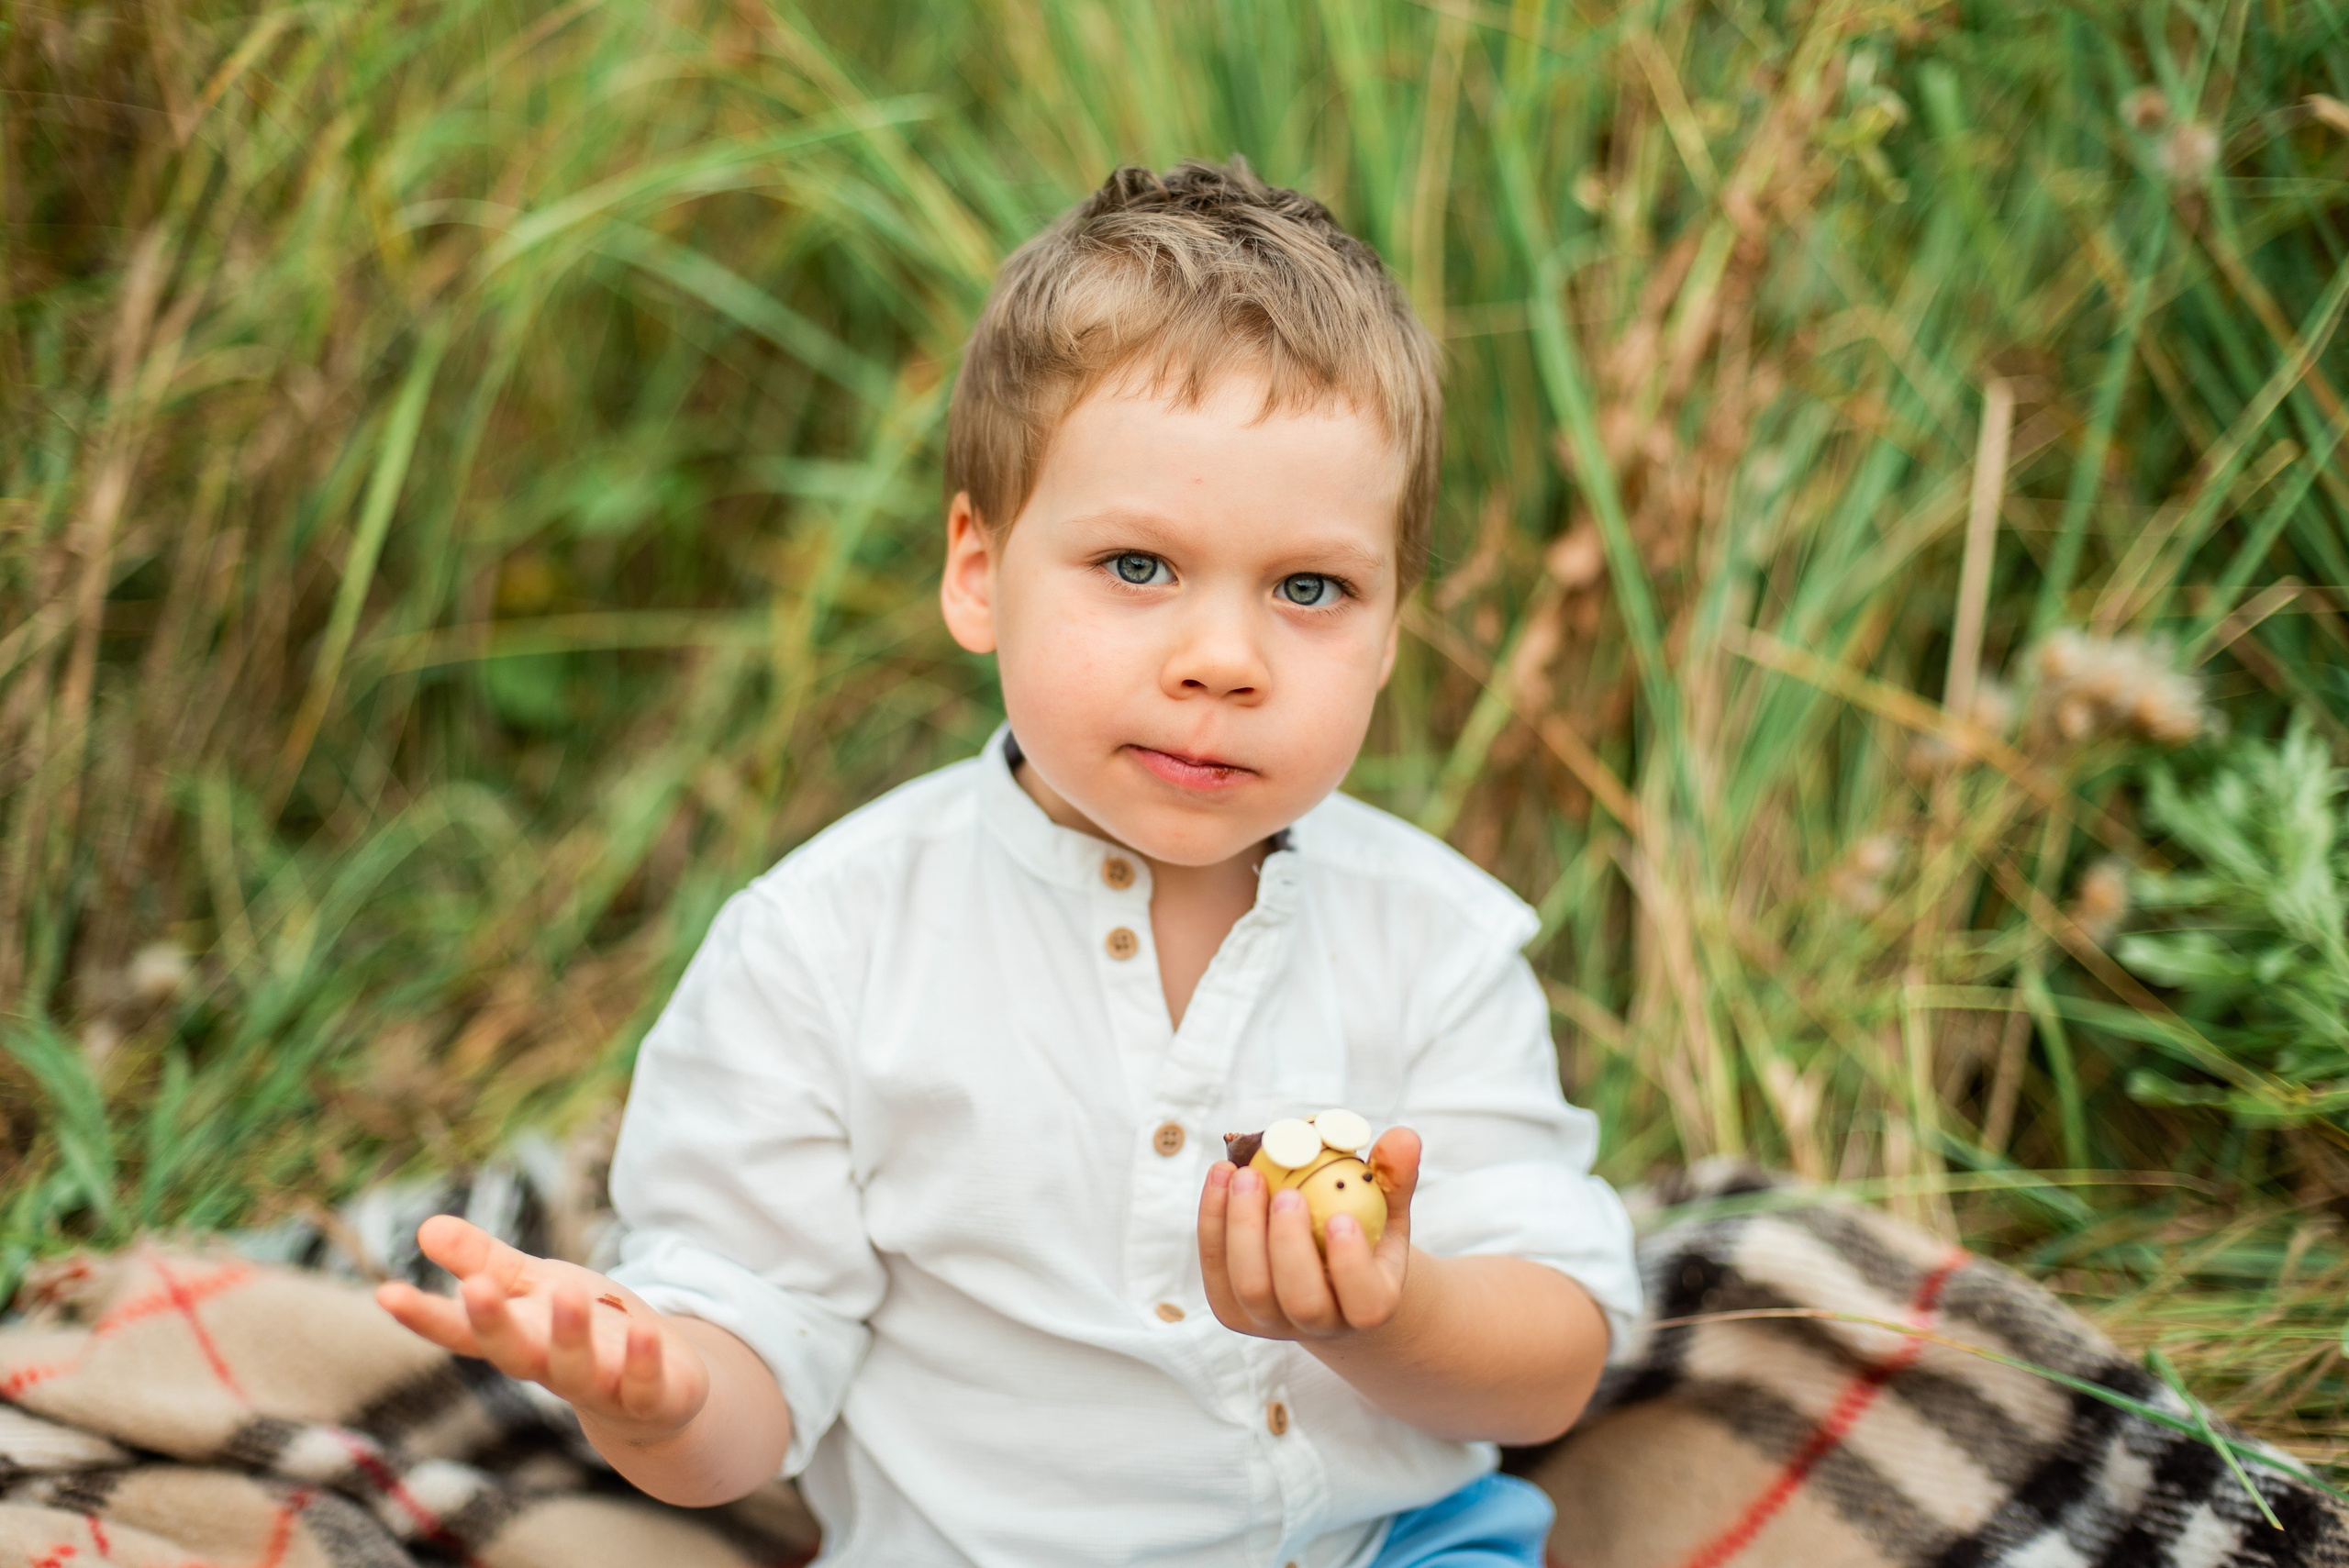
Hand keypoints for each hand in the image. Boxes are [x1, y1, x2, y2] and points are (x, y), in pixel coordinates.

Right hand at [375, 1215, 709, 1442]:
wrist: (657, 1393)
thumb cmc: (585, 1328)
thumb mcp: (536, 1287)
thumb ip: (486, 1262)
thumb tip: (426, 1226)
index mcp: (519, 1336)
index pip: (462, 1330)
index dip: (424, 1316)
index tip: (385, 1292)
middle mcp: (551, 1367)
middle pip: (514, 1352)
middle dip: (494, 1323)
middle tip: (474, 1289)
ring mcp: (601, 1386)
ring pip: (576, 1369)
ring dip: (570, 1335)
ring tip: (565, 1293)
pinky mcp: (651, 1397)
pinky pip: (644, 1383)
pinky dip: (643, 1360)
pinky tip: (644, 1331)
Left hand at [1198, 1126, 1418, 1341]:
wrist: (1325, 1275)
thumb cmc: (1364, 1233)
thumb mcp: (1386, 1206)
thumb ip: (1395, 1176)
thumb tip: (1403, 1137)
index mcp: (1370, 1305)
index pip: (1366, 1303)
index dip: (1351, 1266)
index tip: (1341, 1218)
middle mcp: (1321, 1324)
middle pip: (1302, 1301)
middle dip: (1289, 1246)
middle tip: (1287, 1194)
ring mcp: (1271, 1323)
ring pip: (1250, 1288)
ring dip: (1243, 1229)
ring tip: (1246, 1176)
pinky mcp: (1232, 1310)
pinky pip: (1215, 1270)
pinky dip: (1212, 1222)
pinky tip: (1222, 1176)